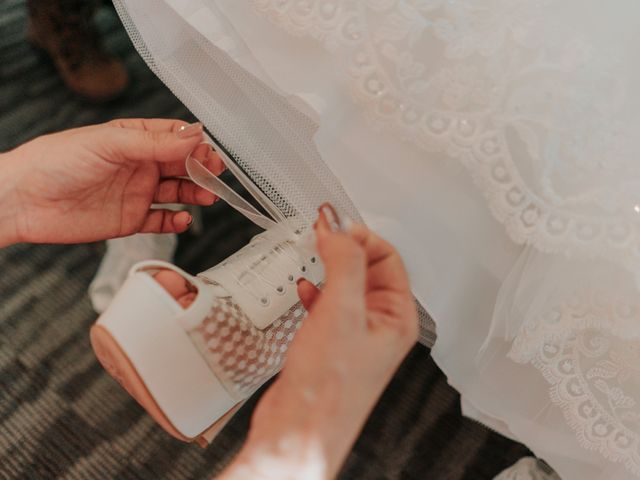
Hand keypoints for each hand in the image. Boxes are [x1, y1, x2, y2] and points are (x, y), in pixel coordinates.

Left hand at [0, 118, 223, 245]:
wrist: (24, 200)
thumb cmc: (57, 161)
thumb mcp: (110, 143)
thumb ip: (155, 142)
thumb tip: (194, 135)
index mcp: (133, 139)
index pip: (174, 138)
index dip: (194, 145)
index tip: (208, 152)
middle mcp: (138, 165)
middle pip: (181, 166)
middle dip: (201, 170)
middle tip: (214, 176)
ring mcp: (136, 193)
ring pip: (177, 193)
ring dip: (194, 194)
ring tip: (205, 197)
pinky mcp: (130, 220)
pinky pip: (161, 221)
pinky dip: (176, 221)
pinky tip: (181, 218)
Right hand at [221, 204, 417, 479]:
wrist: (296, 431)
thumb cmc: (328, 390)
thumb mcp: (340, 312)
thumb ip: (342, 262)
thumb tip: (338, 225)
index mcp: (397, 317)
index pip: (387, 258)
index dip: (361, 237)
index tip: (333, 224)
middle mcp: (379, 325)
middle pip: (366, 269)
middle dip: (343, 249)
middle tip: (319, 235)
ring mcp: (354, 335)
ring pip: (344, 285)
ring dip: (327, 269)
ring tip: (310, 256)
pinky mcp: (329, 344)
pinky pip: (327, 304)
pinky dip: (315, 291)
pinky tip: (303, 289)